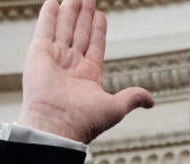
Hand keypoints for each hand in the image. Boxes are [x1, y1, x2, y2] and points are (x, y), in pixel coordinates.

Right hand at [17, 0, 153, 143]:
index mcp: (88, 75)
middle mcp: (70, 65)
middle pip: (79, 33)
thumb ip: (132, 97)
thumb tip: (151, 101)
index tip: (101, 14)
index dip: (98, 29)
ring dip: (70, 10)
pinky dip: (49, 14)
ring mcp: (54, 58)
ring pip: (64, 28)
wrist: (57, 125)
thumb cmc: (84, 121)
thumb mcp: (115, 107)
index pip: (95, 45)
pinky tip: (54, 1)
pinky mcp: (38, 53)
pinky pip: (45, 29)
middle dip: (84, 15)